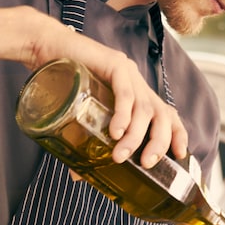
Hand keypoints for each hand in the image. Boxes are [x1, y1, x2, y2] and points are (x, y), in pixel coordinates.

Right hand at [27, 20, 188, 174]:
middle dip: (159, 142)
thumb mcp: (81, 115)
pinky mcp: (113, 63)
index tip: (181, 154)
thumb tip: (78, 177)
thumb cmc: (61, 83)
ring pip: (144, 108)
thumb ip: (84, 142)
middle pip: (162, 114)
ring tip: (120, 156)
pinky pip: (124, 92)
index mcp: (136, 94)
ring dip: (135, 136)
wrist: (42, 47)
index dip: (177, 134)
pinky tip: (115, 132)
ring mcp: (128, 72)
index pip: (167, 114)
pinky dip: (123, 114)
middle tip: (147, 164)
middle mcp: (137, 83)